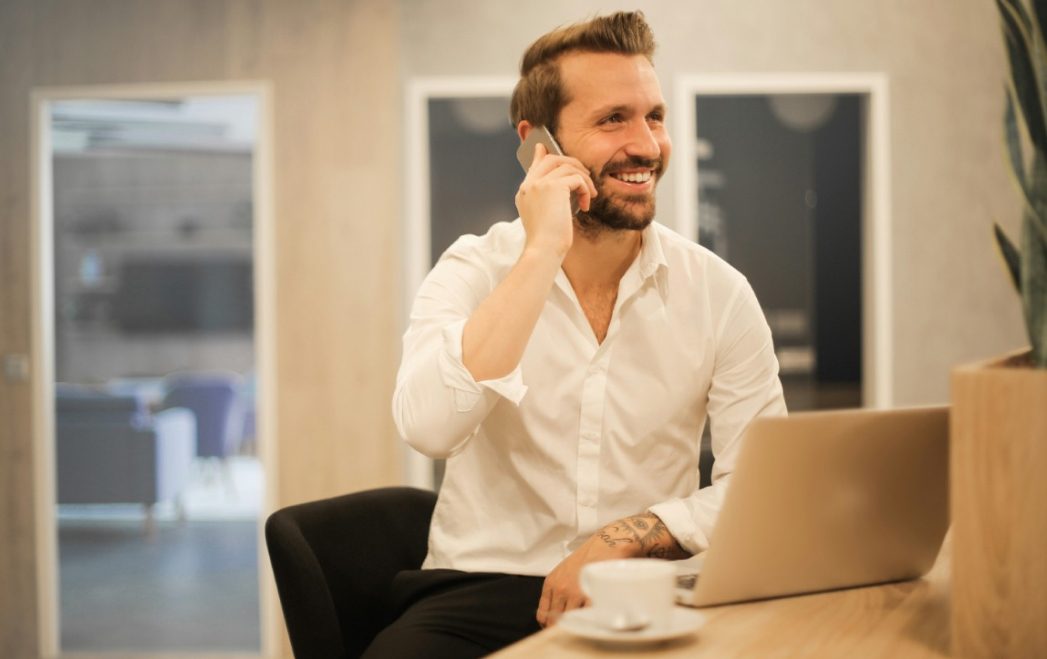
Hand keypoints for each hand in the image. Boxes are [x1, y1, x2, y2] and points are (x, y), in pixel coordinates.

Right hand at [514, 142, 596, 258]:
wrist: (543, 250)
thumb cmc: (547, 241)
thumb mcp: (545, 217)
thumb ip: (549, 199)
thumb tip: (564, 187)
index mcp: (524, 192)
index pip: (534, 166)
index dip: (541, 155)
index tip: (543, 148)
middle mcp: (529, 185)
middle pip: (552, 159)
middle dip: (572, 163)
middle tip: (585, 175)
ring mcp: (539, 184)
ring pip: (567, 166)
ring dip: (583, 179)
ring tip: (589, 195)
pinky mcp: (553, 186)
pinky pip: (577, 178)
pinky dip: (585, 189)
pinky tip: (586, 204)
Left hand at [536, 512, 688, 627]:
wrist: (607, 544)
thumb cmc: (588, 558)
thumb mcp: (564, 571)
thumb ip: (557, 591)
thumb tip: (554, 615)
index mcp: (551, 583)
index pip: (543, 615)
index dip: (549, 626)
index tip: (557, 629)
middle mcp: (560, 589)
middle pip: (555, 621)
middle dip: (562, 628)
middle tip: (571, 631)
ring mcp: (576, 593)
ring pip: (571, 621)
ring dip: (577, 625)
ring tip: (584, 626)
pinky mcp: (591, 594)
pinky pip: (586, 617)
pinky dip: (589, 621)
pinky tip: (593, 621)